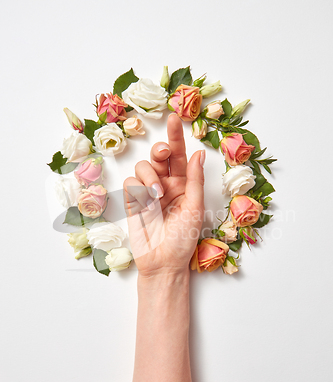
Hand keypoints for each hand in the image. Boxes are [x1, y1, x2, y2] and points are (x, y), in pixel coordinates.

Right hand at [123, 114, 204, 277]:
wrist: (162, 263)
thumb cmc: (183, 240)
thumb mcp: (195, 208)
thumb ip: (195, 180)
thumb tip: (198, 154)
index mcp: (184, 184)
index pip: (180, 155)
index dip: (176, 136)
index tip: (174, 118)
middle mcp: (166, 184)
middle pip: (159, 156)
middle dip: (160, 150)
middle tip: (163, 154)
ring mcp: (148, 192)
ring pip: (143, 167)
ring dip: (149, 176)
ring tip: (156, 196)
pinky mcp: (133, 202)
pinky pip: (130, 183)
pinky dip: (137, 188)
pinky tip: (144, 203)